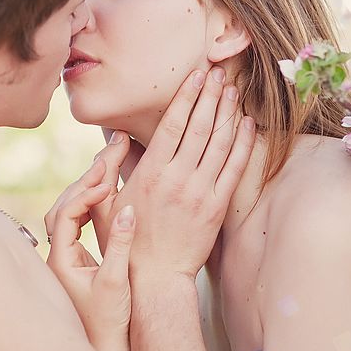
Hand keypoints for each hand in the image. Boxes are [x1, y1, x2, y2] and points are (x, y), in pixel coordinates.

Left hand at [44, 159, 135, 350]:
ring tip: (108, 167)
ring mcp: (66, 256)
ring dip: (87, 190)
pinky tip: (107, 193)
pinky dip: (91, 204)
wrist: (105, 348)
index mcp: (61, 260)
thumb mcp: (117, 281)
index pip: (66, 214)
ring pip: (69, 212)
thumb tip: (127, 210)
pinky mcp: (77, 259)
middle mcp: (57, 255)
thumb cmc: (109, 322)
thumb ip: (120, 245)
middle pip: (64, 207)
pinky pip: (78, 221)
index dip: (86, 194)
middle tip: (107, 158)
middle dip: (85, 182)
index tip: (109, 182)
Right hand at [90, 66, 255, 283]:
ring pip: (219, 143)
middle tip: (218, 72)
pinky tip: (246, 124)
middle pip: (199, 127)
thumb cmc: (125, 240)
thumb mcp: (104, 203)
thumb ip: (109, 168)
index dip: (185, 97)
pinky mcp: (217, 207)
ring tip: (233, 89)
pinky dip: (242, 143)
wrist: (155, 278)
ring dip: (227, 112)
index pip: (171, 125)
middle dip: (210, 96)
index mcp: (150, 174)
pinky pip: (234, 168)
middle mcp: (177, 179)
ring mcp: (200, 193)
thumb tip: (118, 137)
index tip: (195, 75)